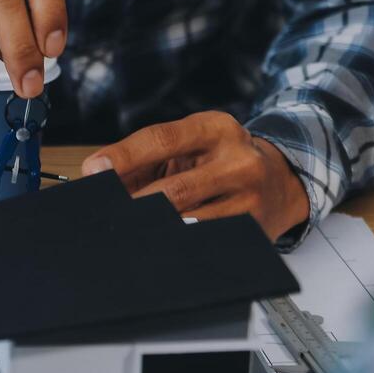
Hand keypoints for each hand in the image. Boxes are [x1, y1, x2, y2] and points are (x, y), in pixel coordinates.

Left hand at [80, 112, 310, 239]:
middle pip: (173, 190)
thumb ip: (143, 158)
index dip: (123, 156)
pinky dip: (174, 243)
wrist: (280, 181)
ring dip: (149, 230)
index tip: (93, 170)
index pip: (161, 139)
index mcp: (215, 128)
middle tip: (103, 214)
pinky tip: (157, 243)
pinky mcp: (253, 228)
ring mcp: (249, 196)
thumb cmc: (218, 161)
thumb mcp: (189, 146)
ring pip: (186, 221)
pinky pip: (203, 240)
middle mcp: (237, 159)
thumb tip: (95, 176)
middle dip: (131, 205)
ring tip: (124, 232)